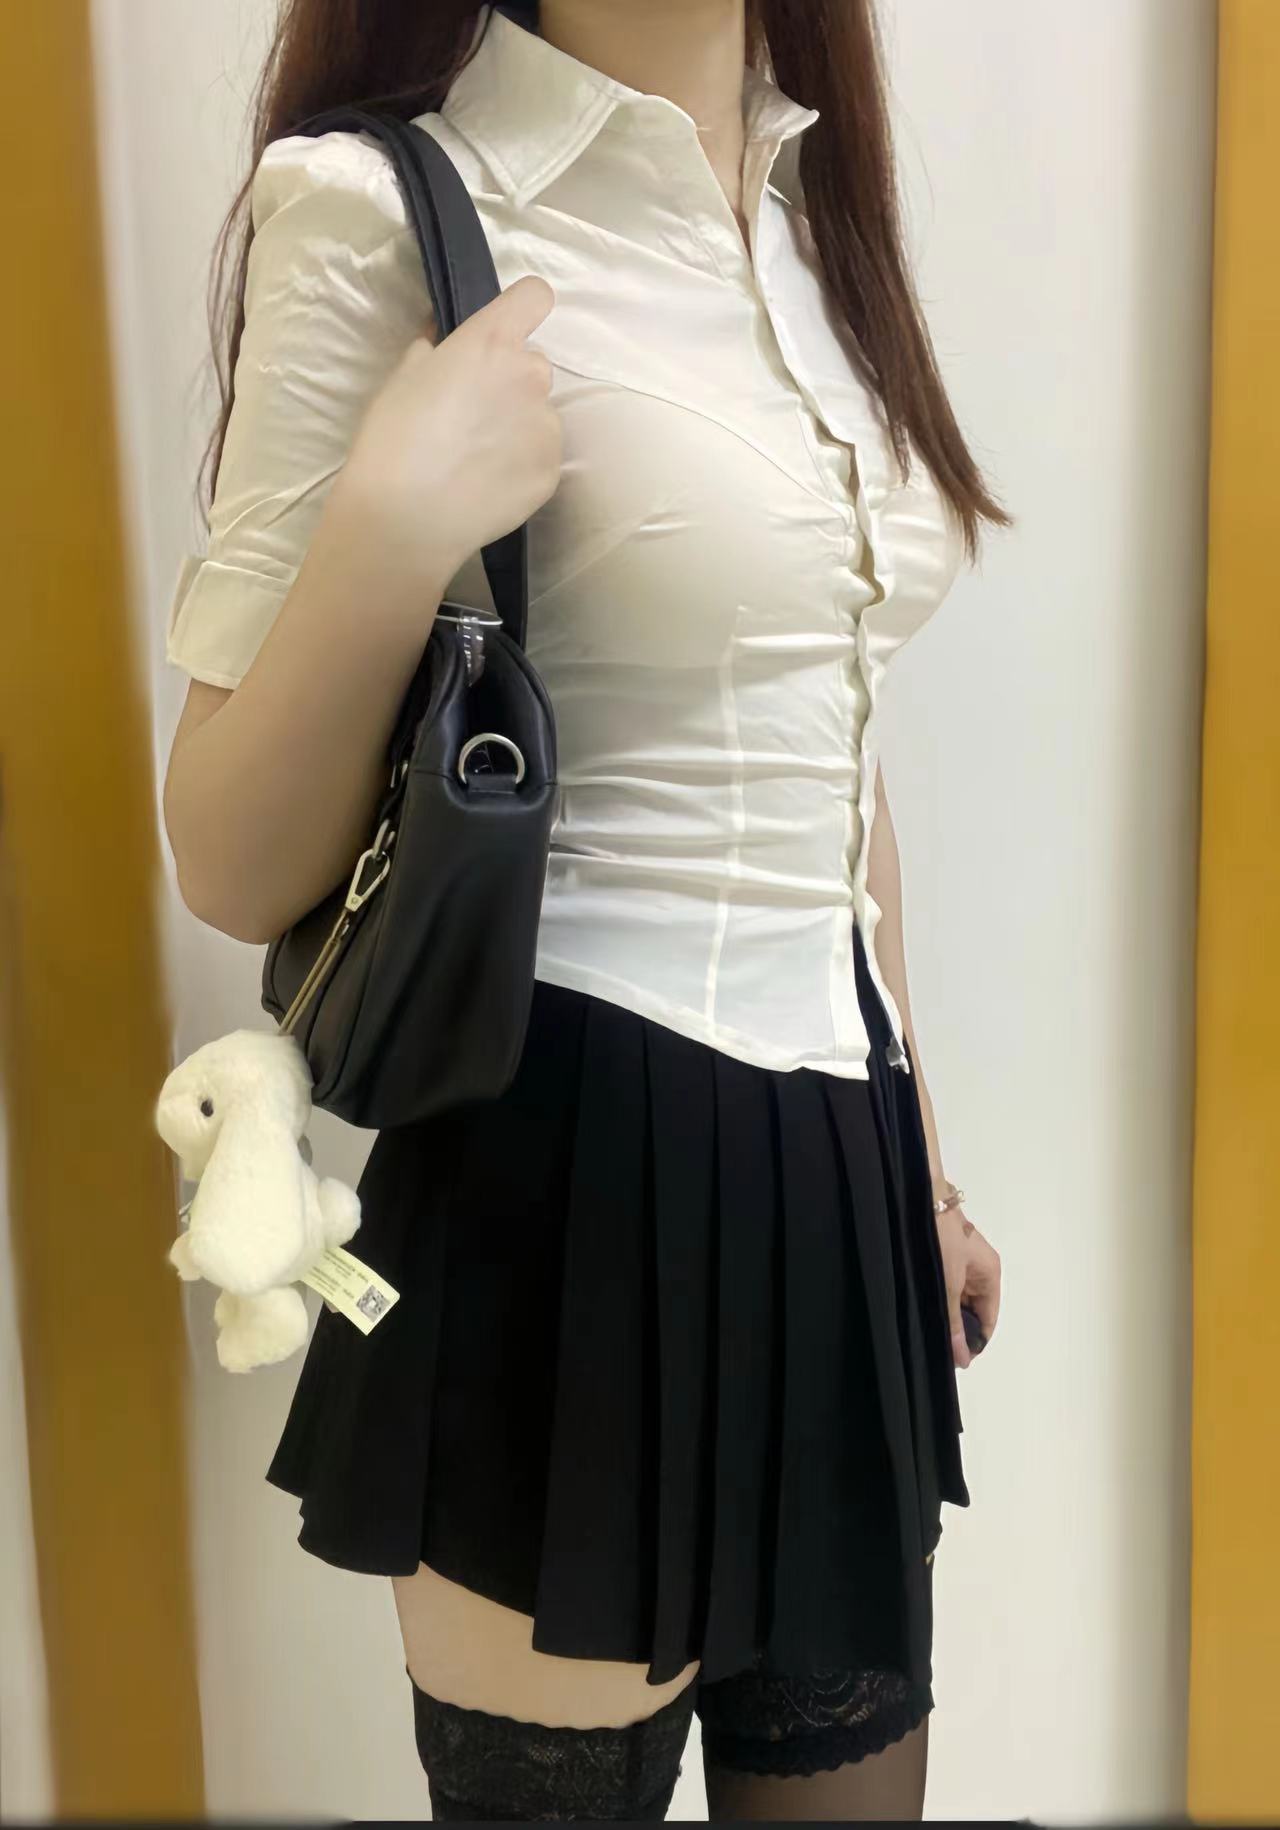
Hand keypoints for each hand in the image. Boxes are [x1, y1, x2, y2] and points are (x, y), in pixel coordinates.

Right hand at [335, 274, 561, 592]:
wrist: (408, 517)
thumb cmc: (395, 438)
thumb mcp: (402, 377)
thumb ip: (434, 349)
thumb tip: (443, 341)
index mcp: (493, 342)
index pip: (535, 297)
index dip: (522, 310)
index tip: (506, 330)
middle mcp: (531, 376)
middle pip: (534, 364)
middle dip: (510, 381)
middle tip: (474, 414)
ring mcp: (547, 426)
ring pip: (539, 413)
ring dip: (518, 426)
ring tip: (478, 458)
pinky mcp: (553, 470)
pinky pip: (542, 455)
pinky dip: (522, 465)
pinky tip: (488, 483)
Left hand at [935, 1203, 1000, 1370]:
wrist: (919, 1198)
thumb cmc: (941, 1238)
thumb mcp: (948, 1285)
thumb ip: (953, 1323)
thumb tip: (962, 1358)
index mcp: (990, 1275)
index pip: (988, 1321)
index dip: (974, 1342)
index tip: (954, 1359)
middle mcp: (979, 1270)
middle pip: (972, 1311)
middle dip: (957, 1328)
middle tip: (935, 1344)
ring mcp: (961, 1263)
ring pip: (956, 1300)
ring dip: (944, 1313)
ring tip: (926, 1327)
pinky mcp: (944, 1256)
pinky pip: (945, 1286)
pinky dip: (936, 1298)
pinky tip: (921, 1306)